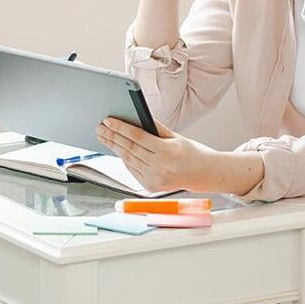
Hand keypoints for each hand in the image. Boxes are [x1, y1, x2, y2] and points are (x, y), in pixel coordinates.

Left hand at [96, 118, 219, 193]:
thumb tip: (136, 117)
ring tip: (104, 137)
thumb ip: (155, 128)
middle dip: (112, 137)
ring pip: (128, 160)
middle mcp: (160, 167)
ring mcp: (155, 178)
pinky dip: (124, 159)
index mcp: (167, 152)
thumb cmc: (192, 152)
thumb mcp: (175, 136)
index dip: (121, 128)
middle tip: (100, 128)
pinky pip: (133, 170)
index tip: (109, 121)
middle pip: (129, 149)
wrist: (204, 174)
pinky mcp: (151, 186)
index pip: (137, 137)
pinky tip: (117, 149)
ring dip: (114, 147)